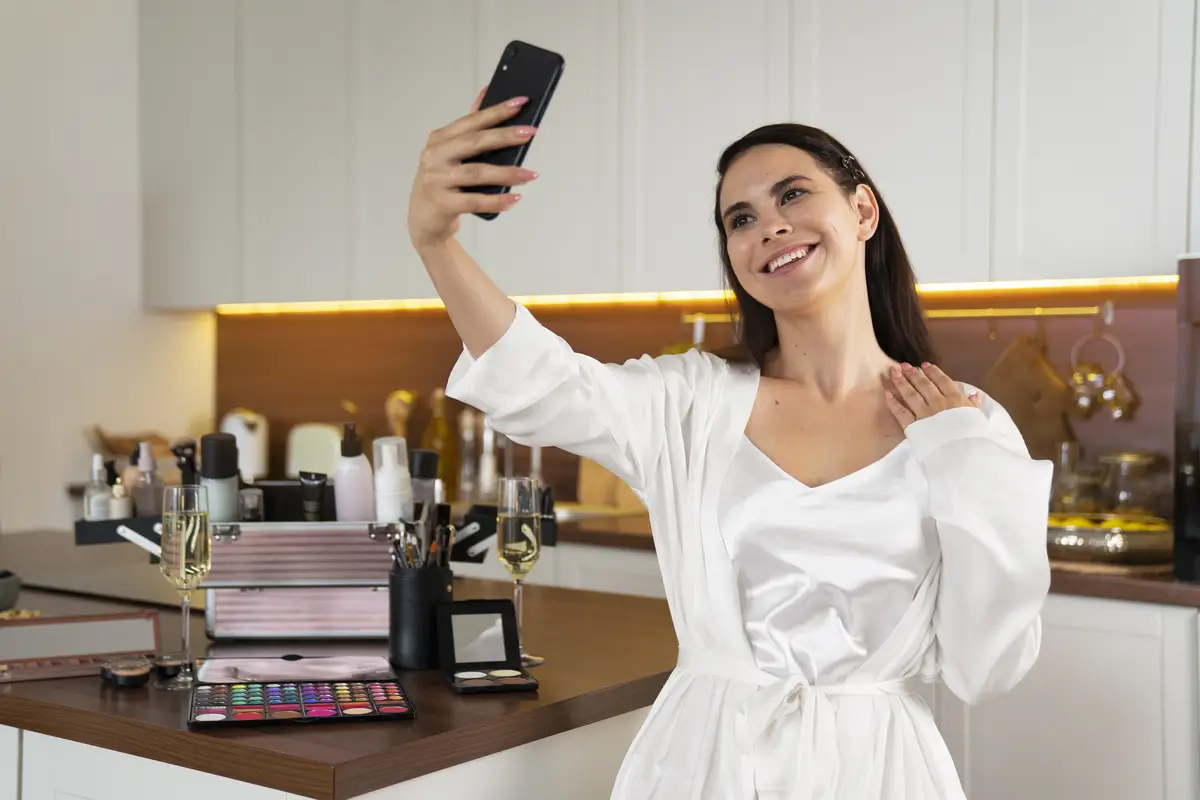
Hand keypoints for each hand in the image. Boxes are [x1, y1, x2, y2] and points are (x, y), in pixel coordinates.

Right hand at [407, 86, 539, 249]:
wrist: (423, 220)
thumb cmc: (443, 182)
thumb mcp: (450, 152)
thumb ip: (468, 126)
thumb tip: (486, 91)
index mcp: (439, 139)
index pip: (472, 121)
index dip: (496, 111)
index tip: (521, 102)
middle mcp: (435, 156)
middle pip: (474, 142)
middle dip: (505, 136)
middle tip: (530, 132)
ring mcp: (437, 180)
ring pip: (477, 173)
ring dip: (507, 173)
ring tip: (531, 174)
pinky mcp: (443, 204)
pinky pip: (475, 201)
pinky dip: (497, 200)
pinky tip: (515, 198)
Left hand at [885, 362, 980, 428]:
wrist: (964, 454)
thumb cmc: (973, 437)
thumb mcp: (978, 418)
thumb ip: (973, 405)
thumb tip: (973, 395)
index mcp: (955, 400)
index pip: (942, 381)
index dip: (932, 372)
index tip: (924, 365)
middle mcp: (938, 403)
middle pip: (923, 384)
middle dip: (913, 373)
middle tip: (904, 365)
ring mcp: (924, 414)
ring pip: (910, 394)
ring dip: (901, 382)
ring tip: (894, 372)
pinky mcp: (913, 427)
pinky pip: (901, 412)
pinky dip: (893, 403)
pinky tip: (887, 393)